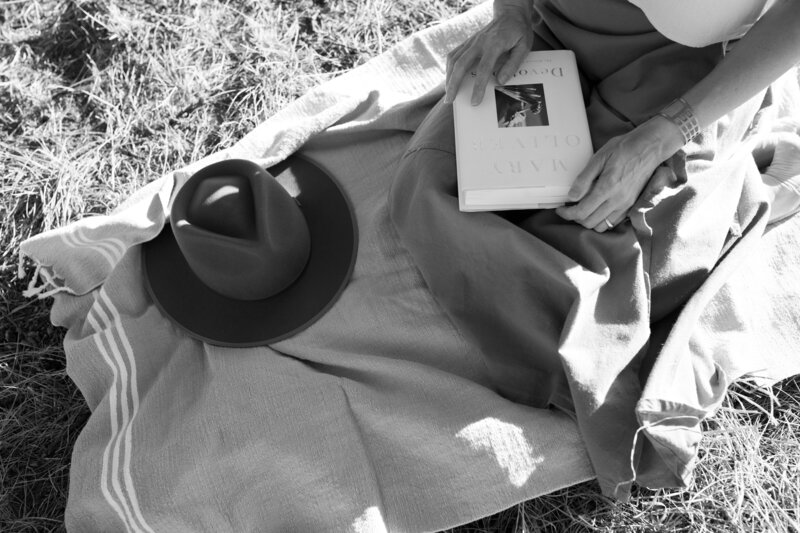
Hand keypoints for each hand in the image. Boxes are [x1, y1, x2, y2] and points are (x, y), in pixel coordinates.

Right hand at [444, 0, 533, 105]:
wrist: (510, 13)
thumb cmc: (518, 32)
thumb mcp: (524, 47)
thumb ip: (513, 64)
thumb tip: (500, 81)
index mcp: (494, 45)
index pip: (483, 69)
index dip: (478, 87)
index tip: (474, 102)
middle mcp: (479, 42)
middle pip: (461, 65)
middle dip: (453, 84)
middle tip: (450, 100)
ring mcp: (472, 41)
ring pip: (454, 60)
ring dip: (448, 77)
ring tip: (448, 93)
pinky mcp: (468, 42)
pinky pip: (454, 55)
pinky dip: (449, 68)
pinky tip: (449, 79)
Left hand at [555, 116, 684, 231]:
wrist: (650, 147)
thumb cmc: (624, 148)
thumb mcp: (599, 158)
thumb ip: (584, 179)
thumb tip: (571, 196)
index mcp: (607, 188)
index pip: (582, 212)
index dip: (567, 214)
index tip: (560, 209)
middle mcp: (618, 200)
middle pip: (589, 222)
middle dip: (575, 218)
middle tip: (569, 208)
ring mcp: (626, 205)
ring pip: (602, 226)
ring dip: (589, 221)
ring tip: (583, 209)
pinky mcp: (632, 205)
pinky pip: (613, 222)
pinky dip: (602, 220)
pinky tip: (597, 209)